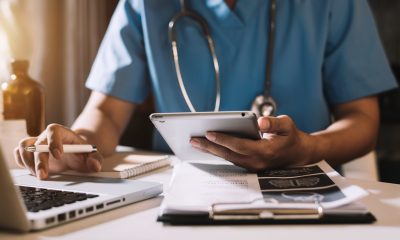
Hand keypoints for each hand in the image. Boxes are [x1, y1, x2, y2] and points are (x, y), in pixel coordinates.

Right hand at [14, 124, 102, 179]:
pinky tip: (31, 170)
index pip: (54, 130)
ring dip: (28, 162)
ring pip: (24, 146)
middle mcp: (47, 137)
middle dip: (40, 160)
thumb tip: (95, 166)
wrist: (75, 153)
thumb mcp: (93, 155)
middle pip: (38, 143)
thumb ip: (96, 159)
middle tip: (44, 175)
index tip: (58, 155)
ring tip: (38, 174)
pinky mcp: (30, 153)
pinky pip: (19, 153)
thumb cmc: (82, 153)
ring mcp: (37, 144)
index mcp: (62, 133)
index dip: (53, 141)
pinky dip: (21, 162)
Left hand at [190, 115, 313, 170]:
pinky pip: (231, 158)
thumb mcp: (287, 125)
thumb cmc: (291, 136)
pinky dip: (218, 152)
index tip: (209, 133)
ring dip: (211, 150)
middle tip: (193, 139)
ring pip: (228, 158)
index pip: (240, 146)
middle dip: (210, 147)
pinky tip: (208, 145)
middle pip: (229, 154)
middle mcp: (257, 161)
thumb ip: (274, 123)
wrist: (298, 153)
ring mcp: (252, 165)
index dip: (224, 139)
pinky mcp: (249, 165)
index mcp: (266, 151)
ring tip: (195, 142)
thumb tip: (261, 122)